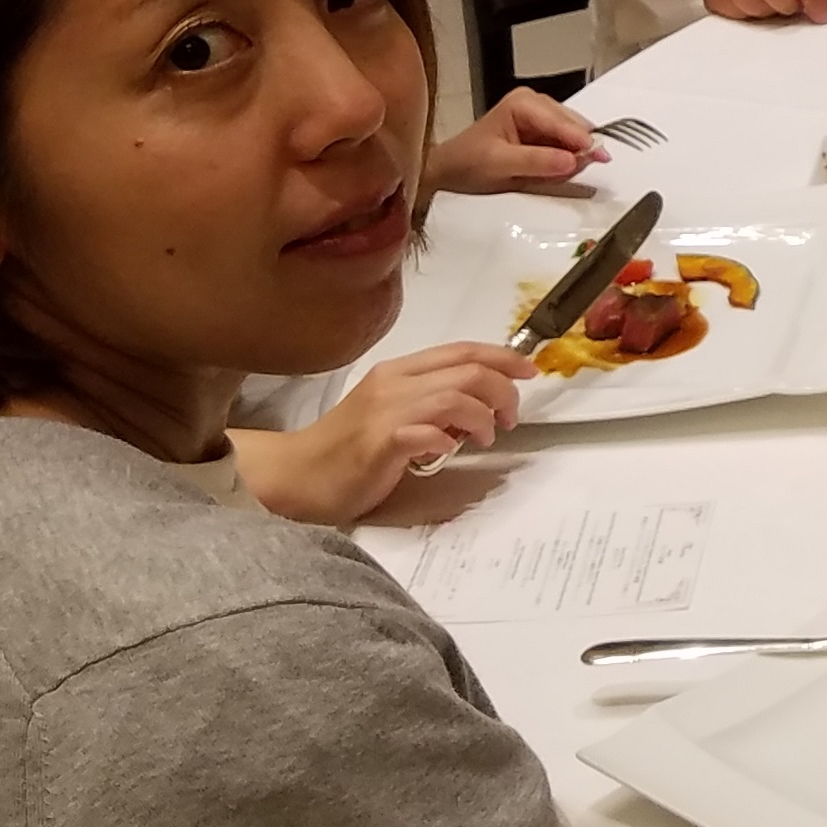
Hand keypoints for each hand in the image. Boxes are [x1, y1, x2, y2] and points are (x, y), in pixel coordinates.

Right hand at [237, 343, 534, 521]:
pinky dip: (447, 439)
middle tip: (509, 419)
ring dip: (483, 417)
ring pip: (455, 396)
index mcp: (398, 371)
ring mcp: (384, 412)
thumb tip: (479, 405)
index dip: (503, 357)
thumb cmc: (348, 448)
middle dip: (504, 392)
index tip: (530, 372)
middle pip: (468, 370)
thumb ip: (432, 402)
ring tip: (485, 438)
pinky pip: (425, 433)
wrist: (296, 475)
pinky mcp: (378, 444)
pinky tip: (446, 451)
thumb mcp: (394, 411)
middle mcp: (393, 384)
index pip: (462, 350)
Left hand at [424, 88, 606, 198]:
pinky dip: (564, 163)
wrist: (450, 171)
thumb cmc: (467, 163)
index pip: (562, 122)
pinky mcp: (545, 133)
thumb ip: (537, 161)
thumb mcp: (499, 164)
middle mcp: (537, 104)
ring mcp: (542, 118)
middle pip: (575, 127)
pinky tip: (547, 173)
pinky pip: (568, 147)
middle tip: (567, 175)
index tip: (598, 158)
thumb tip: (573, 160)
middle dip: (575, 153)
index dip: (581, 141)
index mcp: (524, 103)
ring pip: (575, 138)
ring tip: (546, 176)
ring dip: (569, 160)